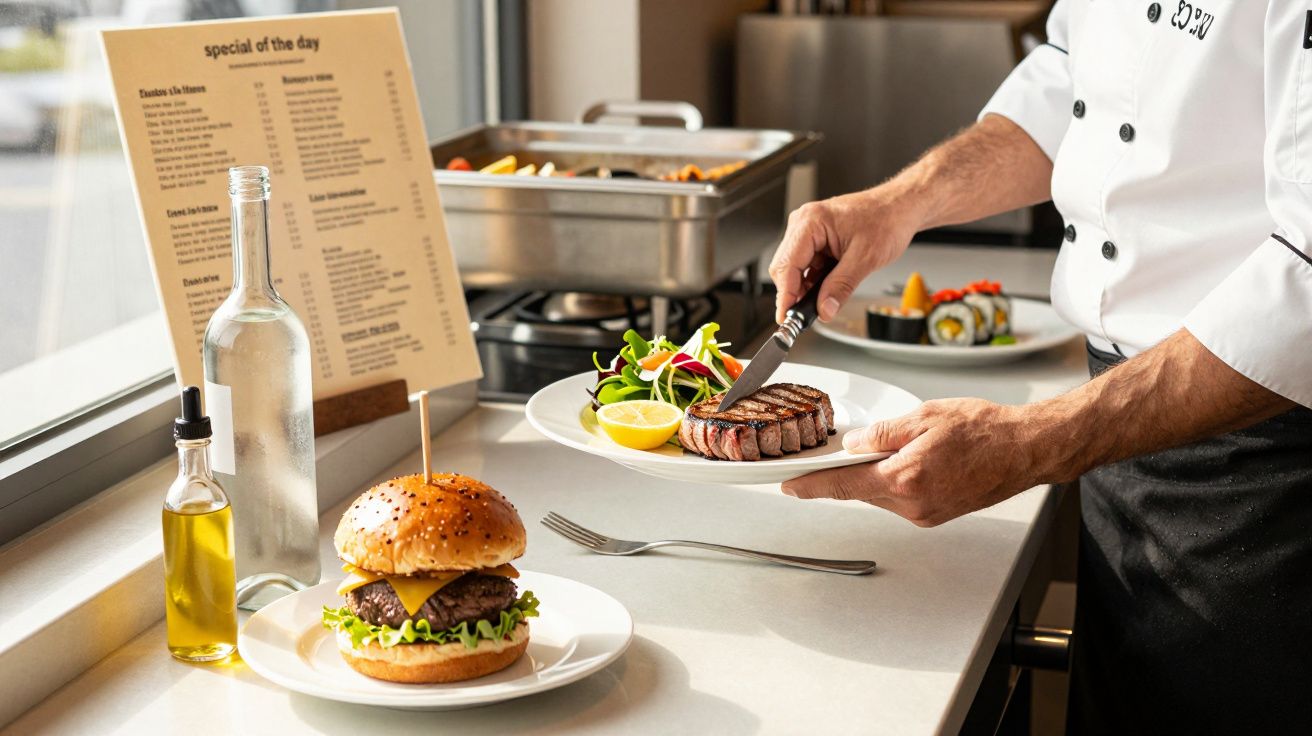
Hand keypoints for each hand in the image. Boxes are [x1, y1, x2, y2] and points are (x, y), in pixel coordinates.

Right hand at [768, 188, 921, 323]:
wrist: (900, 209)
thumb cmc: (887, 220)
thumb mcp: (865, 258)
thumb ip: (841, 286)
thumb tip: (825, 309)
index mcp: (811, 222)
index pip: (786, 265)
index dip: (785, 295)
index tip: (787, 316)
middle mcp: (804, 223)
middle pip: (784, 268)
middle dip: (794, 293)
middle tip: (807, 314)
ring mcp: (808, 231)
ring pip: (794, 269)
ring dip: (805, 288)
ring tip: (825, 299)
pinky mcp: (815, 240)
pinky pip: (806, 265)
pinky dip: (813, 281)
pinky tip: (827, 287)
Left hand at [781, 399, 1058, 526]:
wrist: (1026, 449)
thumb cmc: (985, 429)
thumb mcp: (923, 417)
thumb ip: (882, 433)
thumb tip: (853, 443)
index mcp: (904, 479)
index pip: (842, 485)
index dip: (810, 485)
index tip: (789, 486)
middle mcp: (913, 504)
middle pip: (860, 491)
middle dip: (846, 473)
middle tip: (838, 454)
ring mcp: (925, 514)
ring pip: (881, 495)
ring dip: (875, 475)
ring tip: (896, 448)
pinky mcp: (936, 515)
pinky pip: (901, 499)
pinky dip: (895, 481)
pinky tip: (910, 461)